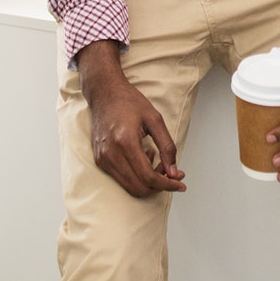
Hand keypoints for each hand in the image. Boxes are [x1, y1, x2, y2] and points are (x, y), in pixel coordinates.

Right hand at [76, 41, 184, 197]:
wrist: (104, 93)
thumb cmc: (128, 102)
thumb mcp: (155, 119)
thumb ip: (167, 147)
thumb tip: (174, 172)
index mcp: (125, 142)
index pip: (149, 177)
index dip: (167, 184)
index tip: (180, 184)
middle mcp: (111, 154)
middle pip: (140, 187)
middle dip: (160, 185)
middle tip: (172, 173)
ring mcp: (103, 159)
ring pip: (131, 186)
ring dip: (148, 181)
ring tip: (155, 159)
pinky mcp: (99, 160)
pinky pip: (121, 179)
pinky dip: (136, 175)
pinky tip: (142, 157)